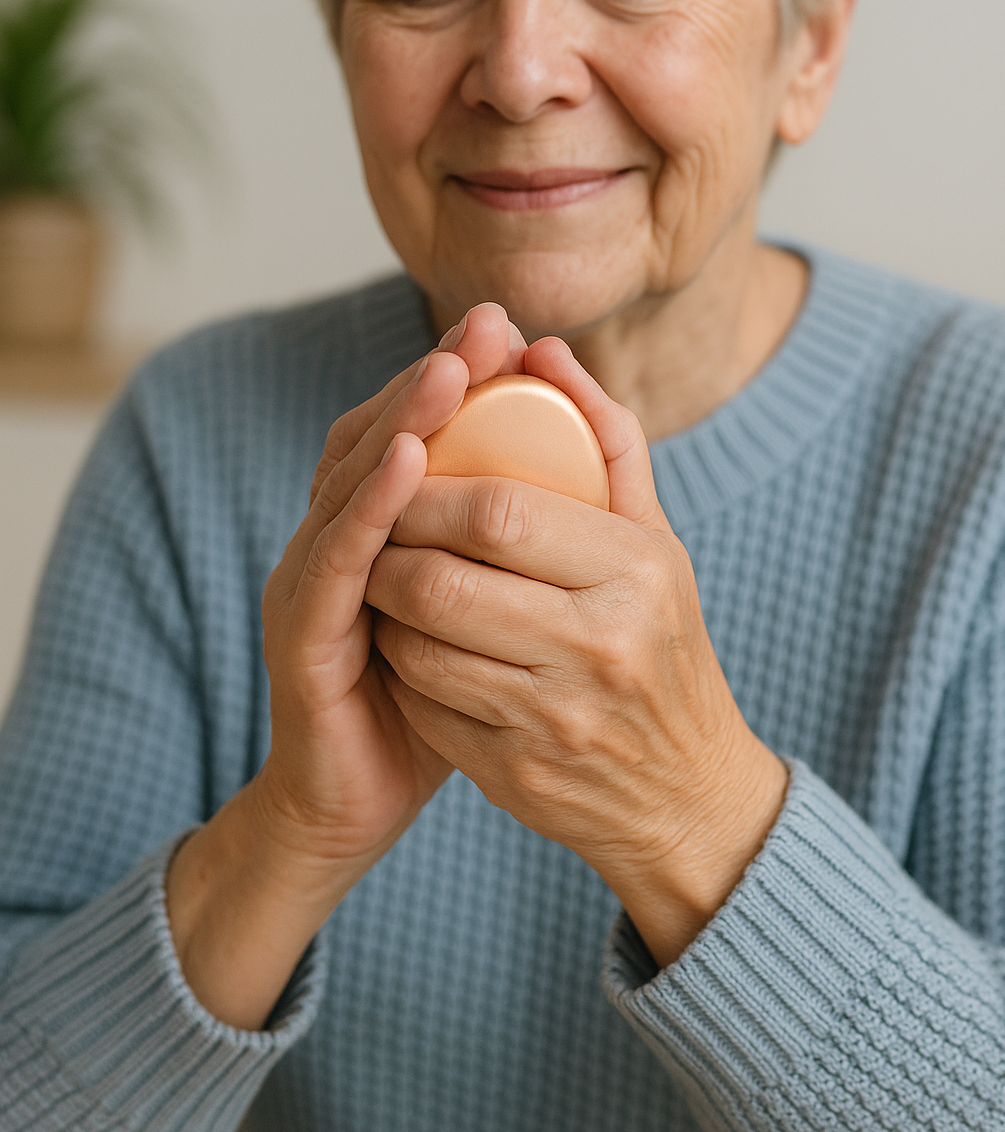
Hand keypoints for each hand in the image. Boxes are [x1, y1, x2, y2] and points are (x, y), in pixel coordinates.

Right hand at [165, 302, 526, 1028]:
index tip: (506, 329)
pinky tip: (406, 464)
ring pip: (351, 483)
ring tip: (450, 370)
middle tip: (482, 326)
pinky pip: (336, 560)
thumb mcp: (484, 614)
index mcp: (377, 530)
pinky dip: (368, 505)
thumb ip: (512, 551)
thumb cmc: (432, 704)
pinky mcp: (302, 633)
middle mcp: (335, 541)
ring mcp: (311, 582)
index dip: (451, 378)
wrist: (356, 805)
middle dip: (430, 377)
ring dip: (400, 419)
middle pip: (375, 437)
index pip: (408, 431)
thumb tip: (574, 486)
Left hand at [367, 336, 787, 966]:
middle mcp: (600, 647)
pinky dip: (401, 669)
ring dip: (382, 609)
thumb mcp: (654, 539)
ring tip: (385, 583)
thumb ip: (603, 437)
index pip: (500, 512)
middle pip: (441, 580)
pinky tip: (408, 649)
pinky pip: (424, 707)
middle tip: (378, 530)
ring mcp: (556, 719)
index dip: (428, 489)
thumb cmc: (662, 641)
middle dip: (387, 548)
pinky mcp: (518, 775)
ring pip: (418, 647)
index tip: (405, 474)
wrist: (689, 792)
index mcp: (637, 572)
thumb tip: (538, 348)